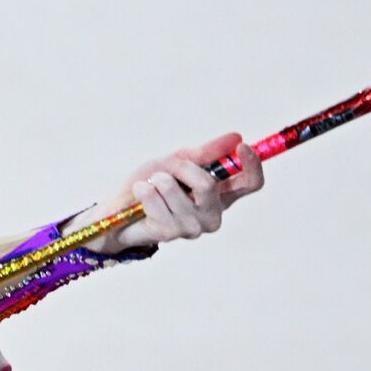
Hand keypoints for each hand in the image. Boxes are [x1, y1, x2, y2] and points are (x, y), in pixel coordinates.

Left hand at [66, 132, 264, 253]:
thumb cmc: (151, 185)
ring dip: (161, 181)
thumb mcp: (177, 162)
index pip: (251, 183)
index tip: (242, 146)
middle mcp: (212, 214)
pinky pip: (158, 202)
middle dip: (184, 169)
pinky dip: (146, 191)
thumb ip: (205, 153)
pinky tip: (141, 193)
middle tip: (168, 167)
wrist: (118, 209)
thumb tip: (235, 137)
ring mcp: (192, 227)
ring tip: (151, 183)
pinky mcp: (170, 233)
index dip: (252, 165)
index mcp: (221, 194)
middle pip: (210, 186)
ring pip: (182, 194)